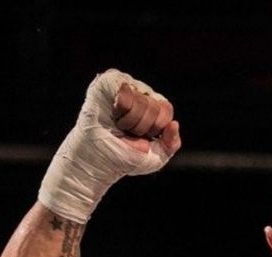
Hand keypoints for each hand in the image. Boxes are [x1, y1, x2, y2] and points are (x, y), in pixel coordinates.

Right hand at [38, 69, 180, 222]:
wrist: (97, 160)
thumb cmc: (125, 157)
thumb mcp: (156, 157)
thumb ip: (171, 143)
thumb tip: (174, 123)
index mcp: (154, 109)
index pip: (166, 109)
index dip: (156, 126)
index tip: (143, 137)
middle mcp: (141, 94)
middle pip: (154, 105)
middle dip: (141, 126)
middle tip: (127, 132)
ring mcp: (125, 86)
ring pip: (140, 98)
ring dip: (129, 120)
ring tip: (118, 125)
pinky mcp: (109, 82)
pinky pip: (125, 91)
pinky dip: (120, 109)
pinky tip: (112, 114)